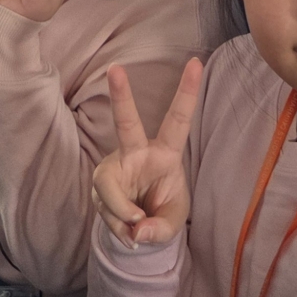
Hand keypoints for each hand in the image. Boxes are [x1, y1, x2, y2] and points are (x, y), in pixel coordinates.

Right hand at [91, 58, 201, 248]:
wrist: (139, 229)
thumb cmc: (162, 213)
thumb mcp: (172, 225)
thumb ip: (159, 230)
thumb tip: (137, 230)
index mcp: (165, 154)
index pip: (178, 121)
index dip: (187, 93)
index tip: (196, 62)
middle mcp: (136, 153)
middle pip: (126, 123)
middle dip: (120, 95)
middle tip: (115, 69)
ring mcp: (114, 167)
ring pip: (107, 185)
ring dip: (121, 214)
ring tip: (136, 233)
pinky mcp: (99, 184)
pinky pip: (104, 207)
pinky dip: (117, 228)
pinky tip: (127, 234)